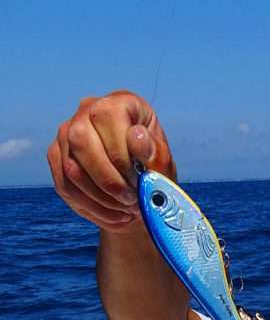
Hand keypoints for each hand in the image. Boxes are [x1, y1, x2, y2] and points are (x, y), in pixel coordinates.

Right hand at [48, 91, 175, 232]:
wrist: (139, 190)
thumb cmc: (154, 170)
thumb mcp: (162, 162)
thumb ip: (153, 151)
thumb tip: (136, 139)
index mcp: (119, 103)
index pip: (107, 116)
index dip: (121, 153)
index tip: (140, 179)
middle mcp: (87, 110)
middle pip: (80, 140)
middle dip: (108, 179)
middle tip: (131, 200)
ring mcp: (66, 133)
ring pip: (71, 168)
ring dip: (102, 198)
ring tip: (126, 210)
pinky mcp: (56, 158)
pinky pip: (66, 186)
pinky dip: (92, 208)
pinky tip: (115, 217)